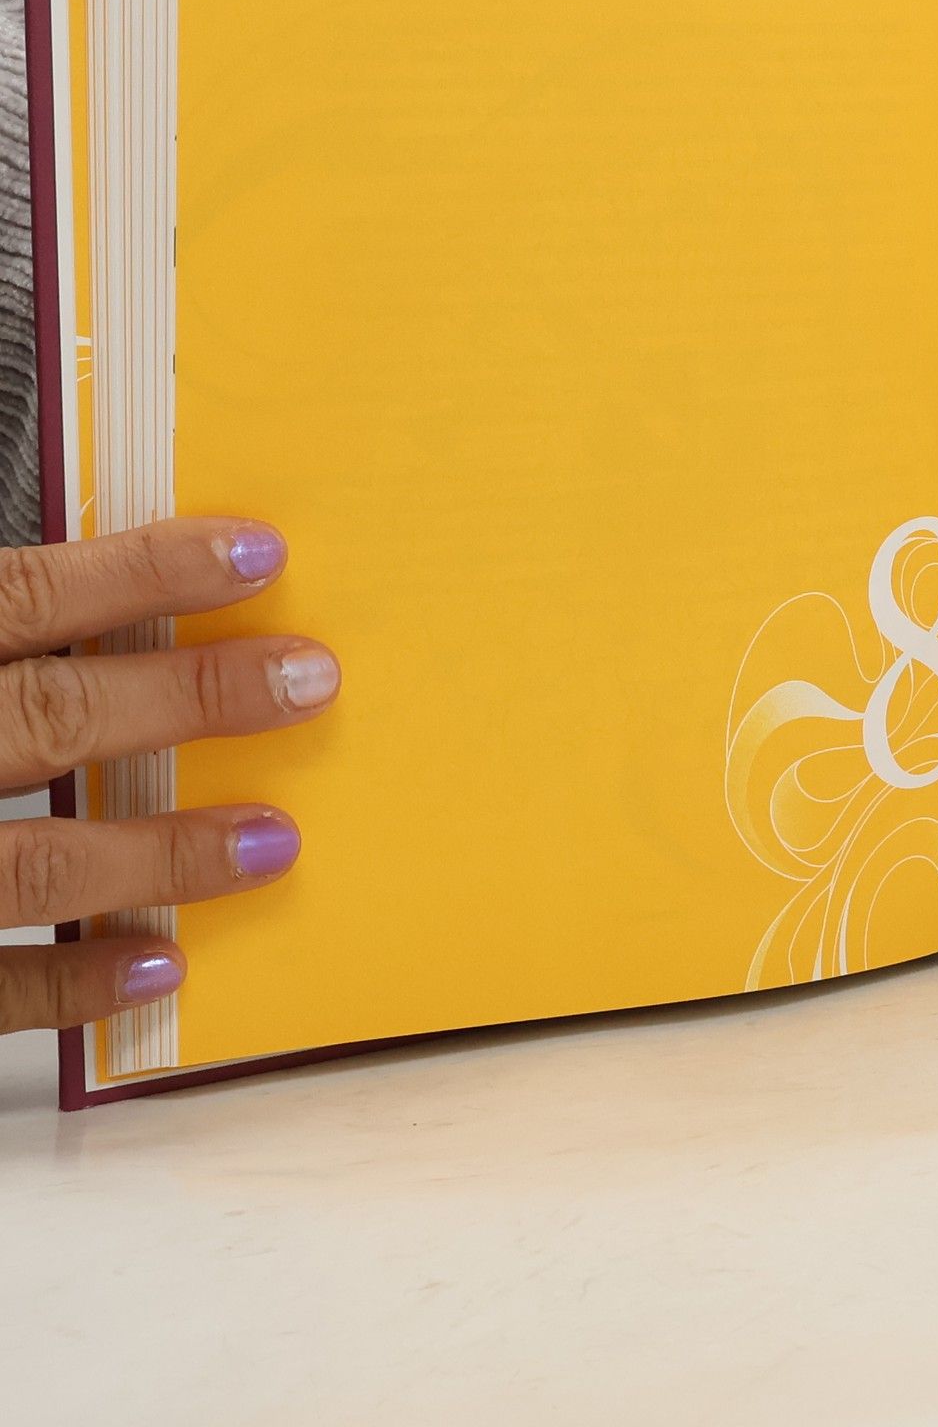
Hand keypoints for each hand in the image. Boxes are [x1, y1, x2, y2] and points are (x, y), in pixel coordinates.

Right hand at [0, 521, 336, 1033]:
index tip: (257, 551)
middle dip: (191, 698)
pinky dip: (66, 984)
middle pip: (49, 721)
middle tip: (311, 680)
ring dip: (162, 855)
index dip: (144, 572)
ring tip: (275, 840)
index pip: (20, 599)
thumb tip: (72, 589)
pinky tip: (159, 963)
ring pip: (29, 862)